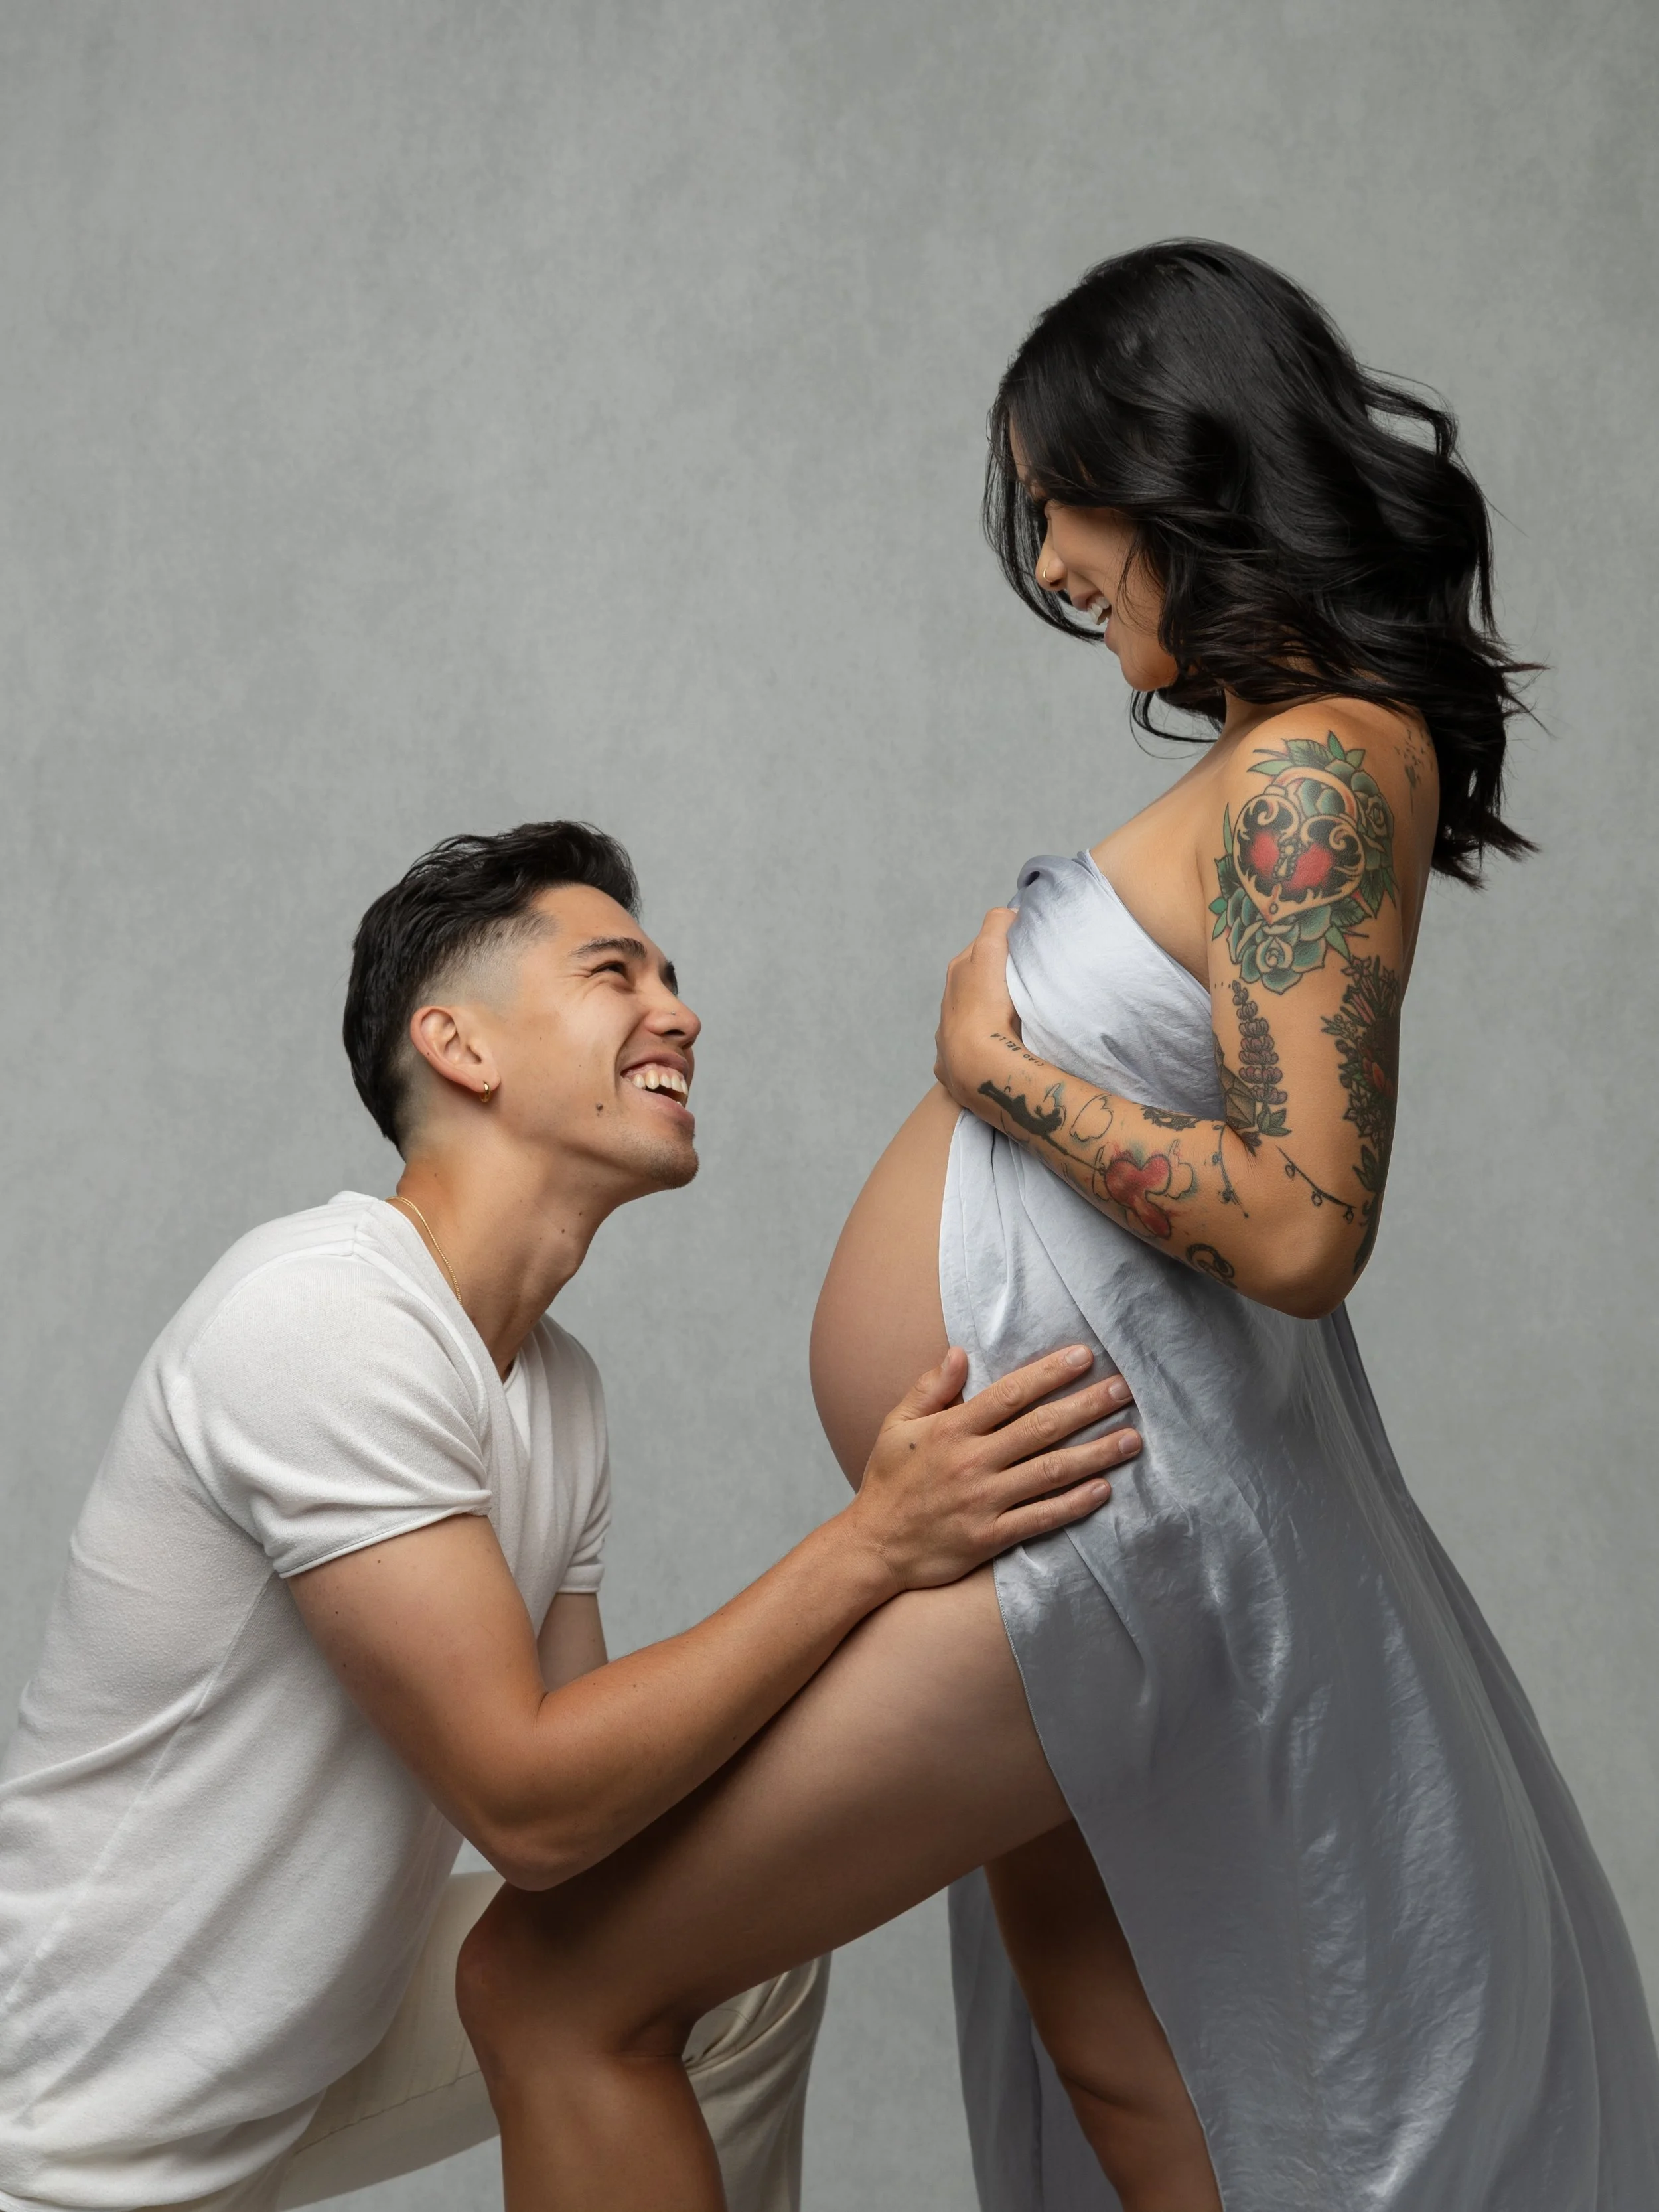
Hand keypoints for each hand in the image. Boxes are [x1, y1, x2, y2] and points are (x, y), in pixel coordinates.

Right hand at [846, 1344, 1138, 1592]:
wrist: (873, 1548)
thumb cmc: (888, 1482)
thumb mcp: (896, 1426)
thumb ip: (929, 1388)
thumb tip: (959, 1352)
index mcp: (951, 1429)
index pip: (1010, 1394)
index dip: (1050, 1373)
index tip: (1085, 1356)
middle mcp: (972, 1462)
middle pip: (1040, 1428)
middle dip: (1086, 1406)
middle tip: (1124, 1389)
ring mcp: (983, 1501)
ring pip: (1050, 1472)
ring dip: (1095, 1454)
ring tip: (1132, 1438)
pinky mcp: (990, 1537)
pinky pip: (1041, 1517)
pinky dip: (1075, 1504)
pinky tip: (1105, 1489)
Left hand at [934, 907, 1020, 1109]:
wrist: (977, 1064)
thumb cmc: (986, 1005)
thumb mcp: (991, 952)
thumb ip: (997, 924)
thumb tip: (1007, 913)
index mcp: (957, 973)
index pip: (982, 949)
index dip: (1003, 949)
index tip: (1024, 956)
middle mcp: (947, 1003)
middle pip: (976, 985)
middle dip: (995, 984)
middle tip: (1024, 990)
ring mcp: (947, 1038)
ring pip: (972, 1020)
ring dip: (989, 1018)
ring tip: (1015, 1024)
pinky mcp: (952, 1069)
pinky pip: (969, 1055)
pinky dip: (981, 1052)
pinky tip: (996, 1054)